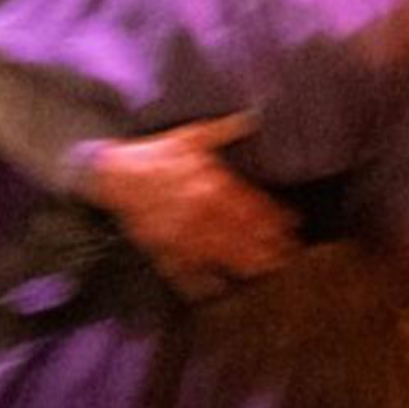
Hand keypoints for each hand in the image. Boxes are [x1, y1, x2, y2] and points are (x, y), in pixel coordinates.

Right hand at [81, 117, 292, 295]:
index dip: (277, 218)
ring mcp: (185, 236)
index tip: (294, 225)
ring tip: (267, 271)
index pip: (254, 206)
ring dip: (248, 265)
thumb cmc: (156, 154)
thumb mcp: (193, 135)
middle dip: (270, 246)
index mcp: (214, 185)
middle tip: (289, 255)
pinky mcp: (164, 251)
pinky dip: (203, 285)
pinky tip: (219, 290)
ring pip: (223, 256)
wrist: (114, 175)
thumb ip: (225, 130)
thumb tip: (253, 117)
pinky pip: (186, 274)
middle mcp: (204, 213)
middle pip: (246, 235)